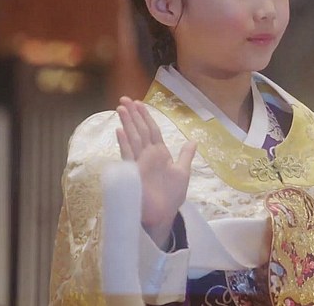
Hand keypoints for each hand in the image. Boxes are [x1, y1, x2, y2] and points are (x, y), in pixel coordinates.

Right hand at [115, 96, 196, 248]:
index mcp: (159, 153)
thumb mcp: (183, 172)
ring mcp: (139, 163)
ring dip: (128, 123)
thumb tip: (193, 140)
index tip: (138, 103)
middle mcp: (148, 155)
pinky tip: (120, 131)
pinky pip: (128, 156)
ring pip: (133, 138)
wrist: (163, 215)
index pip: (151, 130)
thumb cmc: (171, 195)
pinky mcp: (133, 173)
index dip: (145, 116)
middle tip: (125, 99)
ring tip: (122, 108)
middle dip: (133, 114)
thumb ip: (185, 155)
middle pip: (140, 130)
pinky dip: (125, 143)